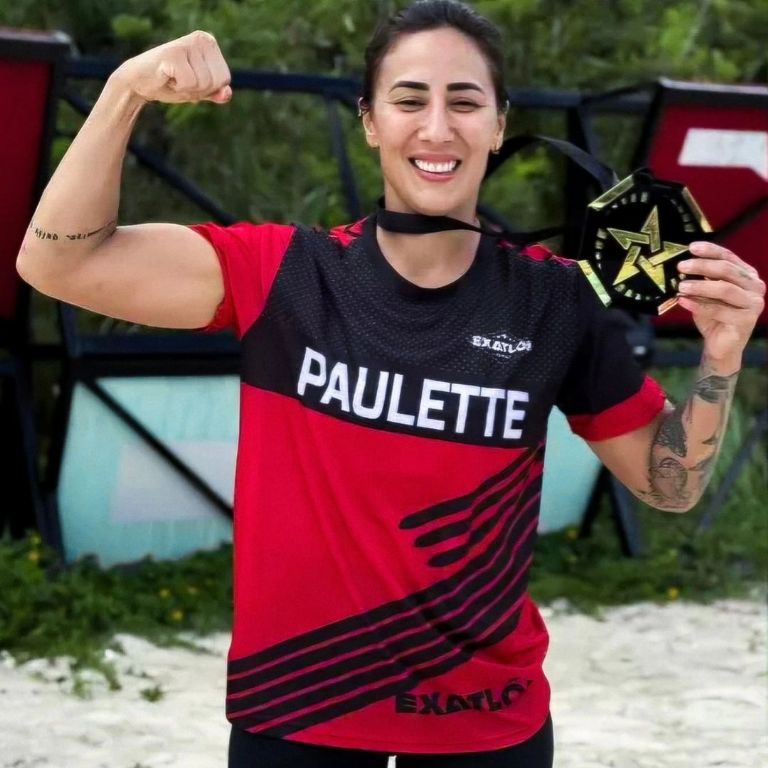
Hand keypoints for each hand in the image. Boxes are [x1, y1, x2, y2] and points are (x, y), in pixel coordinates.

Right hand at [111, 31, 231, 104]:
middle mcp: (202, 38)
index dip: (208, 89)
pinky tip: (166, 76)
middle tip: (180, 80)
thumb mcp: (198, 90)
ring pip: (203, 84)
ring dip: (186, 89)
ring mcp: (188, 43)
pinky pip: (189, 84)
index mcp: (209, 43)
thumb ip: (215, 92)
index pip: (225, 79)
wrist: (139, 82)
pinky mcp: (174, 52)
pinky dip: (178, 87)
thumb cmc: (170, 83)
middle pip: (216, 82)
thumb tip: (228, 94)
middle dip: (198, 90)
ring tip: (173, 77)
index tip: (191, 80)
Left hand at [676, 242, 764, 369]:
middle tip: (681, 266)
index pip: (728, 257)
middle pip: (727, 271)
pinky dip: (699, 305)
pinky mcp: (746, 320)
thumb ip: (701, 279)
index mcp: (747, 275)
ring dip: (700, 286)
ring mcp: (754, 304)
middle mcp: (755, 287)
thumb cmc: (713, 316)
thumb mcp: (705, 294)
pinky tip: (683, 301)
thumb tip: (683, 265)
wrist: (720, 344)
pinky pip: (719, 310)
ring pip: (725, 289)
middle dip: (702, 266)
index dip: (710, 250)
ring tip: (681, 286)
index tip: (691, 247)